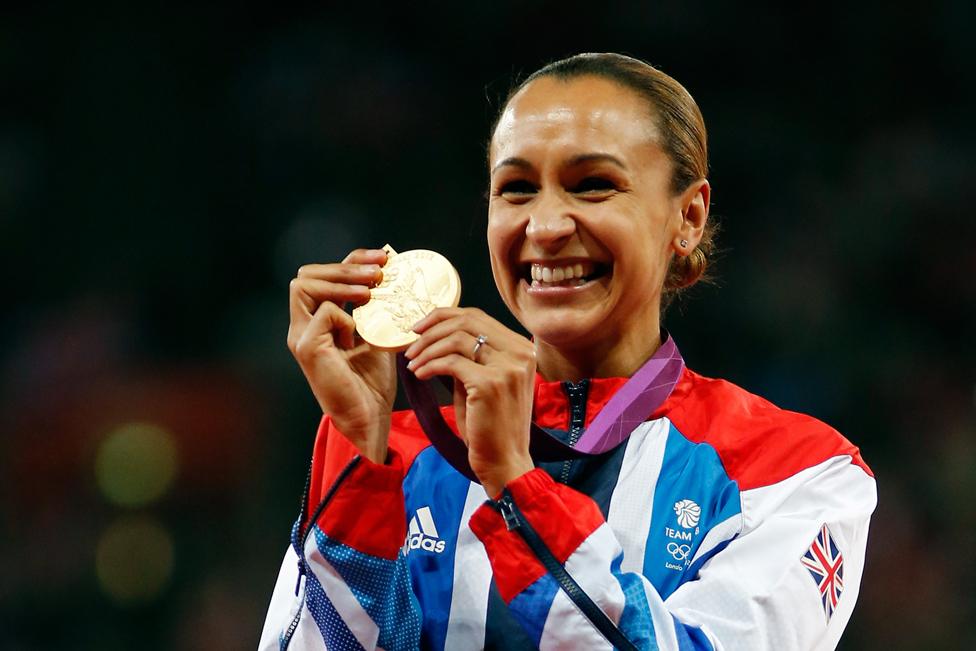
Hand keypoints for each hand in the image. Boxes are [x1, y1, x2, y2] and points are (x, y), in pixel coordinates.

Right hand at [286, 248, 395, 462]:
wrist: (368, 418)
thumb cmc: (372, 382)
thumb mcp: (377, 335)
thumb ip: (375, 309)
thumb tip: (394, 273)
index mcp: (318, 320)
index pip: (325, 274)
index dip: (352, 260)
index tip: (384, 258)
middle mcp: (303, 325)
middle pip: (306, 274)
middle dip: (345, 266)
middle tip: (378, 271)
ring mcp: (300, 336)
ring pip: (303, 285)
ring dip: (341, 282)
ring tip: (371, 290)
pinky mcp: (306, 348)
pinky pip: (323, 312)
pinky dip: (345, 316)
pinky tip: (359, 333)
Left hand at [404, 308, 535, 496]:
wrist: (505, 462)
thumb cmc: (491, 427)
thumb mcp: (483, 382)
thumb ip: (470, 357)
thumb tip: (436, 335)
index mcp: (522, 350)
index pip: (478, 316)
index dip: (444, 316)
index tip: (421, 328)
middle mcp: (520, 353)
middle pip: (467, 321)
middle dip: (432, 329)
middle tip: (411, 345)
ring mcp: (508, 367)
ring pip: (456, 339)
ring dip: (427, 349)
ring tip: (412, 363)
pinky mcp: (491, 384)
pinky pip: (451, 362)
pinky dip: (429, 365)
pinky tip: (419, 375)